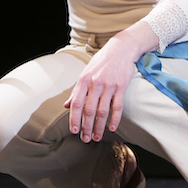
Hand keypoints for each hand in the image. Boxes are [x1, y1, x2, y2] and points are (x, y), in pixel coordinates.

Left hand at [64, 26, 153, 141]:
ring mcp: (109, 85)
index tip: (74, 131)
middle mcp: (95, 83)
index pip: (76, 103)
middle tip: (85, 139)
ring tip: (96, 137)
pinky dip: (115, 119)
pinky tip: (112, 128)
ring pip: (102, 111)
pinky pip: (117, 106)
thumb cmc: (102, 61)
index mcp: (84, 80)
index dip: (74, 119)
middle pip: (89, 110)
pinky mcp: (121, 86)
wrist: (121, 48)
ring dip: (99, 127)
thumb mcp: (86, 73)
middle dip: (86, 127)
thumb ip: (76, 90)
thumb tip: (66, 105)